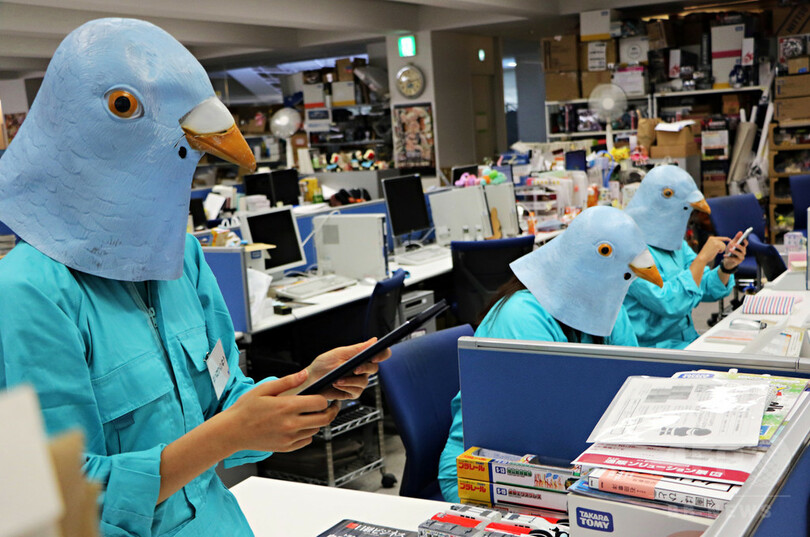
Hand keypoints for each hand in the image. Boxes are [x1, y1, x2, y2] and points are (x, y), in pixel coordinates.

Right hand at [224, 370, 338, 452]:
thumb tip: (304, 374)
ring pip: (316, 429)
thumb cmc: (246, 409)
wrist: (232, 431)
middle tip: (331, 406)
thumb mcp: (264, 389)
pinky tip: (300, 425)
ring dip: (317, 421)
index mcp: (287, 407)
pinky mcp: (286, 447)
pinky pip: (307, 440)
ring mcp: (289, 437)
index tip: (325, 396)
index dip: (325, 398)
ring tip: (309, 414)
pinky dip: (307, 433)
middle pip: (324, 419)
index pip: (319, 403)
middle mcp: (291, 424)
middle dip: (330, 411)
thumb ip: (288, 381)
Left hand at [304, 338, 391, 399]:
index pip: (379, 354)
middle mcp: (361, 370)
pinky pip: (356, 391)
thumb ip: (357, 348)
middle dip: (365, 368)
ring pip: (364, 382)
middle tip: (355, 369)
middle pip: (374, 369)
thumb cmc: (324, 364)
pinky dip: (346, 387)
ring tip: (338, 379)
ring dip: (351, 380)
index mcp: (360, 357)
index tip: (376, 356)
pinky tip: (337, 384)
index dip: (382, 354)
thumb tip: (374, 340)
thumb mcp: (339, 353)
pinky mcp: (352, 393)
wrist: (311, 379)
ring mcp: (357, 382)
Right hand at [697, 236, 729, 264]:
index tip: (730, 239)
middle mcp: (713, 238)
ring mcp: (715, 241)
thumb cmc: (706, 254)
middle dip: (721, 248)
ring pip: (724, 245)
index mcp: (711, 238)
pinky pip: (723, 248)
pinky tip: (716, 252)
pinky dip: (721, 251)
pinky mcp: (717, 245)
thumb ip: (715, 243)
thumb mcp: (710, 246)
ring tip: (714, 251)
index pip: (721, 238)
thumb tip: (722, 244)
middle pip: (723, 242)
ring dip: (720, 250)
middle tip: (714, 251)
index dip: (726, 239)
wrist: (702, 257)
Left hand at [722, 231, 747, 269]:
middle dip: (739, 246)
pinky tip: (724, 255)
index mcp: (742, 247)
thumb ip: (736, 238)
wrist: (727, 260)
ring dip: (735, 252)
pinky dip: (729, 257)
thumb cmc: (730, 250)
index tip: (742, 238)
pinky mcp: (737, 262)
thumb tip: (740, 232)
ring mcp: (741, 257)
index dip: (744, 241)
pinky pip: (734, 259)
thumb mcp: (732, 243)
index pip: (746, 243)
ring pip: (740, 254)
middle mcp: (743, 252)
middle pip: (743, 249)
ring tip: (730, 249)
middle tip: (734, 244)